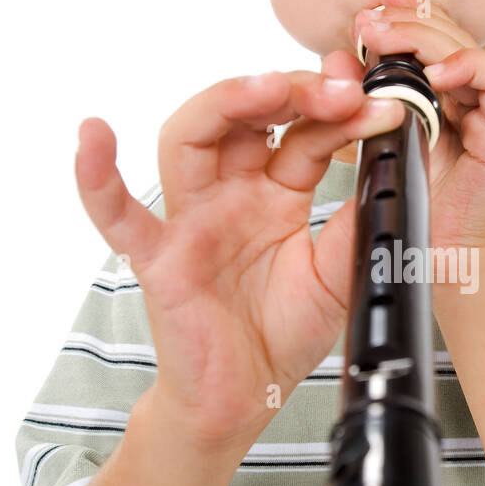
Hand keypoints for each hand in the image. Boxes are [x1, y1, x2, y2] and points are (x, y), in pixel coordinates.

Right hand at [74, 65, 403, 446]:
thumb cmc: (283, 334)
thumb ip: (355, 224)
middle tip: (338, 89)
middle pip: (246, 118)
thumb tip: (391, 166)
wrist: (247, 397)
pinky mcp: (156, 257)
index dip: (340, 114)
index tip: (380, 104)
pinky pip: (117, 214)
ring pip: (191, 139)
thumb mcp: (338, 274)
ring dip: (225, 103)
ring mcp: (190, 219)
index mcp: (276, 193)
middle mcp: (230, 194)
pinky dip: (97, 177)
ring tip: (266, 87)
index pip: (303, 134)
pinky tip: (93, 135)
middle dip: (290, 92)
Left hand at [352, 0, 484, 262]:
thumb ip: (363, 97)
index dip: (408, 14)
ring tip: (386, 35)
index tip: (373, 5)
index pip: (435, 40)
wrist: (438, 258)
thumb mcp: (379, 138)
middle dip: (412, 17)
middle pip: (453, 36)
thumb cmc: (413, 205)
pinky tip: (432, 73)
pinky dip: (466, 68)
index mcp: (449, 98)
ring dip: (429, 36)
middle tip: (372, 15)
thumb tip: (336, 55)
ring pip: (472, 50)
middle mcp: (477, 101)